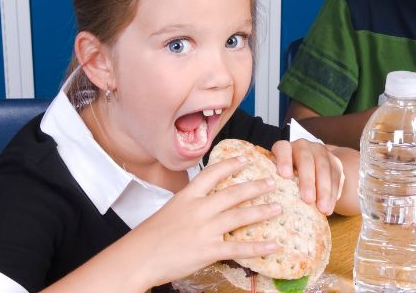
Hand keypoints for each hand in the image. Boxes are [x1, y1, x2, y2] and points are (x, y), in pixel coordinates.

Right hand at [130, 156, 279, 286]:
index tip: (244, 158)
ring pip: (240, 216)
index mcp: (186, 197)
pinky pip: (239, 247)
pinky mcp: (208, 250)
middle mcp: (199, 209)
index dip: (230, 164)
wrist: (138, 257)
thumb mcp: (167, 212)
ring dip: (262, 211)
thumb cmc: (147, 238)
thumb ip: (186, 206)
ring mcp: (205, 229)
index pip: (212, 173)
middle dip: (255, 186)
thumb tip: (199, 204)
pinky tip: (272, 245)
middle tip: (271, 181)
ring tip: (277, 208)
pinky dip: (259, 247)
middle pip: (233, 193)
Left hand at [271, 140, 343, 214]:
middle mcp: (303, 146)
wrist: (309, 172)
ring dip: (324, 190)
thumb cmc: (287, 179)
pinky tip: (329, 207)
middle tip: (308, 199)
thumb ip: (277, 183)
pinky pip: (336, 177)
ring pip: (324, 168)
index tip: (285, 175)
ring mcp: (321, 152)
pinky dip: (333, 193)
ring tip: (323, 208)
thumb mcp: (279, 178)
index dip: (284, 160)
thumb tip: (275, 203)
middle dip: (308, 180)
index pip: (283, 148)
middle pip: (306, 159)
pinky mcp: (335, 162)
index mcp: (285, 148)